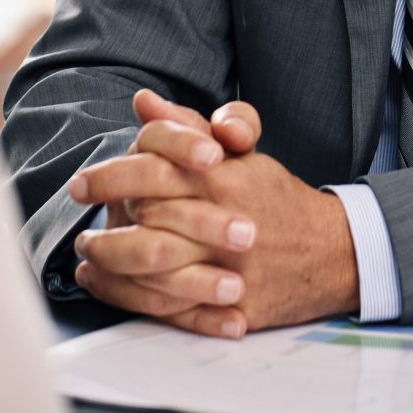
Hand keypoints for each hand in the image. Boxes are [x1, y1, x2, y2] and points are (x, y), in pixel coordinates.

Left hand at [71, 93, 356, 336]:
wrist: (334, 252)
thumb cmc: (277, 198)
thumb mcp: (241, 153)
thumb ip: (188, 127)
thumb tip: (143, 103)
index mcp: (223, 179)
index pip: (154, 171)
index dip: (109, 177)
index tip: (80, 183)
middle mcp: (224, 223)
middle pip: (147, 222)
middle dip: (104, 224)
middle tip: (79, 223)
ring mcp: (229, 270)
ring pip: (154, 271)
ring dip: (111, 264)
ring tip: (89, 255)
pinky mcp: (233, 307)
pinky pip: (173, 309)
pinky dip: (132, 300)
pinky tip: (109, 287)